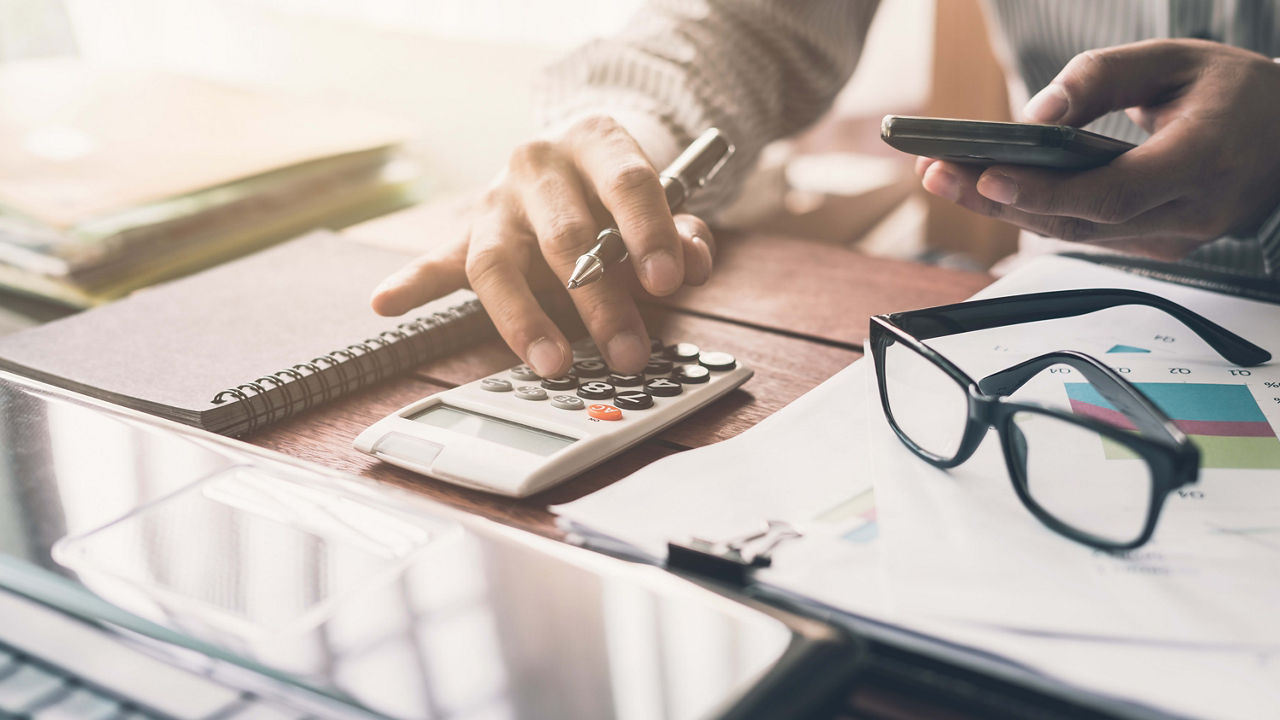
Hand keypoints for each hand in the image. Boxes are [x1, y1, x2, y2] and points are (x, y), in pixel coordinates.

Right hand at [370, 116, 714, 375]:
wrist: (574, 158)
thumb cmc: (619, 193)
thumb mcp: (663, 204)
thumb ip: (682, 234)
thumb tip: (692, 265)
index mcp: (594, 142)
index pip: (626, 183)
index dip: (649, 232)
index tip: (668, 281)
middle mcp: (538, 164)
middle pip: (565, 234)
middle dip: (600, 299)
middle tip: (628, 350)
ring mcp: (497, 201)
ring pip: (498, 261)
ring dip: (526, 319)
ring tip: (552, 362)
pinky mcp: (467, 233)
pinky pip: (438, 261)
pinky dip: (412, 283)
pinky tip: (386, 302)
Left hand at [916, 39, 1279, 260]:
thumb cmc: (1233, 93)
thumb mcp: (1173, 59)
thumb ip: (1101, 79)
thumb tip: (1034, 117)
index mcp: (1204, 160)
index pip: (1112, 192)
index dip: (1045, 190)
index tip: (987, 173)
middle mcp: (1190, 212)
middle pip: (1079, 222)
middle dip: (998, 199)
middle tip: (938, 172)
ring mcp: (1174, 239)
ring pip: (1075, 235)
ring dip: (1004, 208)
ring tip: (947, 176)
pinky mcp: (1157, 246)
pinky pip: (1087, 234)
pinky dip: (1036, 211)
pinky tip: (989, 188)